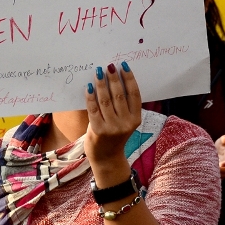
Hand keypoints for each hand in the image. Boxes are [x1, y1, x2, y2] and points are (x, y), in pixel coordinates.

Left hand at [85, 63, 141, 186]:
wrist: (107, 158)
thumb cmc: (115, 135)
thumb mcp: (125, 122)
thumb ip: (123, 106)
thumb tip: (115, 79)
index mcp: (135, 119)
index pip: (134, 94)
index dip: (129, 78)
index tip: (123, 66)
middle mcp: (125, 123)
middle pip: (119, 95)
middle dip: (113, 78)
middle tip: (109, 66)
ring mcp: (112, 127)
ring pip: (105, 100)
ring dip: (101, 84)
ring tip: (98, 73)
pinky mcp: (98, 130)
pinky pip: (93, 108)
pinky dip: (90, 96)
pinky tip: (88, 87)